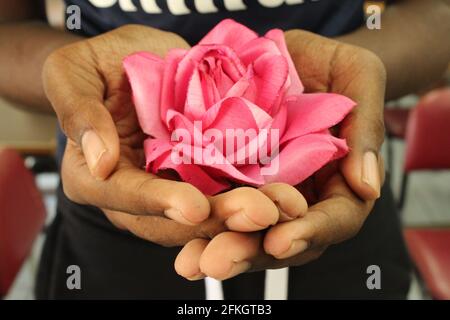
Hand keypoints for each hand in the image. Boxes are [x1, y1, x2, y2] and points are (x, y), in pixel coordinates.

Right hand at [43, 25, 305, 247]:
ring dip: (247, 214)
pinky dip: (257, 193)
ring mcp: (174, 186)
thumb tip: (100, 161)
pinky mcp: (204, 174)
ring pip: (209, 212)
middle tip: (260, 213)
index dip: (159, 203)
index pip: (125, 195)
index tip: (193, 207)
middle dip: (218, 218)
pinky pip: (229, 189)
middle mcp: (137, 193)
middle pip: (174, 217)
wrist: (140, 60)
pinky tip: (286, 192)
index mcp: (96, 177)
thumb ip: (78, 111)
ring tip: (284, 206)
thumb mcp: (73, 73)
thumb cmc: (100, 64)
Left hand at [174, 30, 385, 279]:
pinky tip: (178, 235)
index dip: (310, 231)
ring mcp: (264, 188)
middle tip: (219, 261)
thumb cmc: (331, 63)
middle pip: (284, 235)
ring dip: (219, 245)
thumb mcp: (359, 77)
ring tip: (191, 261)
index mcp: (339, 178)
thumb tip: (368, 185)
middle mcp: (301, 193)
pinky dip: (199, 221)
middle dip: (252, 251)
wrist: (290, 52)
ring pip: (248, 229)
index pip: (335, 217)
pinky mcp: (232, 175)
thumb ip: (365, 128)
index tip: (281, 240)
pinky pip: (217, 203)